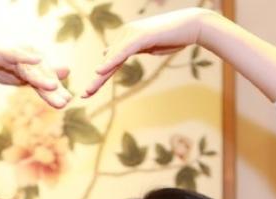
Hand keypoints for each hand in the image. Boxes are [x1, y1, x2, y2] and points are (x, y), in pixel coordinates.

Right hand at [0, 38, 71, 107]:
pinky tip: (37, 59)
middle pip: (41, 75)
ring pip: (30, 68)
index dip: (56, 91)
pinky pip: (15, 54)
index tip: (67, 101)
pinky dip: (25, 57)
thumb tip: (63, 78)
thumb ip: (40, 80)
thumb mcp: (22, 76)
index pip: (45, 80)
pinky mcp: (3, 50)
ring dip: (41, 77)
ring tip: (53, 85)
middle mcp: (28, 55)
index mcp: (33, 63)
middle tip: (65, 101)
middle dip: (51, 88)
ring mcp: (16, 52)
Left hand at [81, 8, 214, 98]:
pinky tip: (100, 70)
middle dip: (97, 80)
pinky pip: (123, 51)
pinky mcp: (141, 35)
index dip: (101, 78)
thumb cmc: (173, 37)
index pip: (110, 61)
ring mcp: (132, 33)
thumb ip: (133, 50)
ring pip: (113, 58)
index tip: (89, 93)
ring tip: (89, 89)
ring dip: (101, 75)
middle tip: (84, 95)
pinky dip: (111, 61)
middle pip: (108, 61)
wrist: (191, 26)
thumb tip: (118, 54)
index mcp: (127, 38)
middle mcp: (126, 34)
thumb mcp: (149, 47)